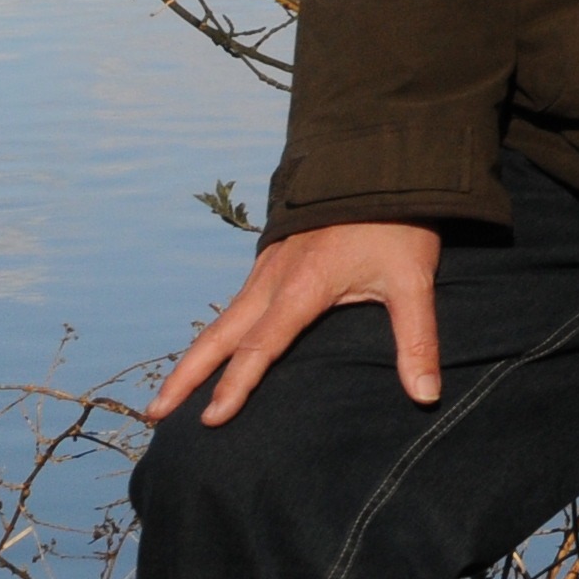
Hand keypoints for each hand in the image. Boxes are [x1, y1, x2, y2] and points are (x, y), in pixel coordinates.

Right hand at [145, 220, 444, 427]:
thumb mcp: (413, 279)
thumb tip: (426, 395)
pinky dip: (217, 330)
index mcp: (302, 287)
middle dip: (186, 375)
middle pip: (221, 334)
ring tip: (169, 392)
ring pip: (224, 316)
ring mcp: (270, 265)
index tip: (209, 420)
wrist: (380, 158)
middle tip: (153, 413)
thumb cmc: (396, 221)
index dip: (234, 385)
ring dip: (196, 354)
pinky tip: (215, 346)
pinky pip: (237, 300)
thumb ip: (417, 339)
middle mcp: (274, 278)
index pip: (260, 347)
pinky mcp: (275, 256)